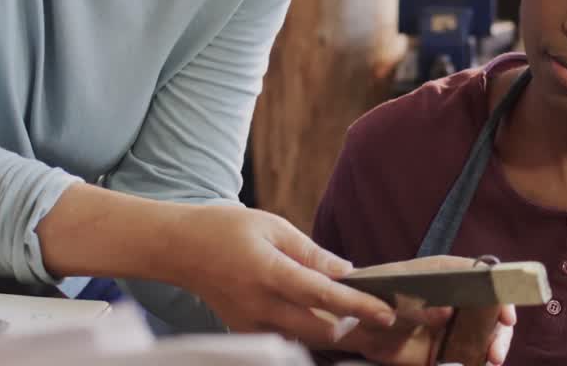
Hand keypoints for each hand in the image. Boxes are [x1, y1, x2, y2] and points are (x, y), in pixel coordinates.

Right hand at [169, 205, 398, 339]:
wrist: (180, 250)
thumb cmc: (227, 230)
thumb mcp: (272, 226)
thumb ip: (311, 252)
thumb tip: (346, 270)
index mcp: (270, 272)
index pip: (323, 295)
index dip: (358, 305)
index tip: (386, 311)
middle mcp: (261, 305)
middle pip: (320, 330)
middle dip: (356, 327)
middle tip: (380, 314)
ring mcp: (251, 324)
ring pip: (306, 340)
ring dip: (335, 332)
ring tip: (359, 316)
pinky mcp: (246, 332)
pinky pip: (287, 339)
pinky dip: (310, 332)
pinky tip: (325, 317)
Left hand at [326, 256, 516, 365]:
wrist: (353, 324)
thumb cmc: (374, 295)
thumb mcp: (395, 294)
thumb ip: (420, 302)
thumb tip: (448, 313)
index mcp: (449, 275)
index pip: (486, 279)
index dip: (501, 295)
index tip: (506, 315)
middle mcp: (457, 300)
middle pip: (492, 312)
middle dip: (500, 332)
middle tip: (496, 351)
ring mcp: (453, 327)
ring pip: (485, 337)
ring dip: (492, 350)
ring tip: (489, 361)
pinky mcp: (444, 352)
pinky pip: (467, 359)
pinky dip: (474, 364)